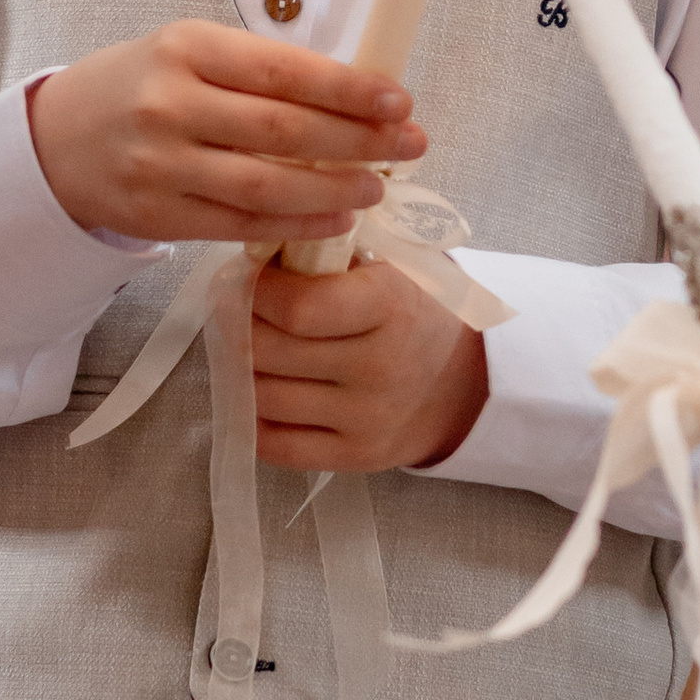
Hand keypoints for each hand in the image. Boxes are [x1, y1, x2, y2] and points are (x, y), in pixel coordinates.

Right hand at [27, 21, 424, 244]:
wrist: (54, 139)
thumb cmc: (143, 85)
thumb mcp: (191, 52)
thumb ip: (261, 69)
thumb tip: (358, 90)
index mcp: (187, 48)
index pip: (283, 70)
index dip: (348, 89)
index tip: (399, 99)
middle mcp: (170, 105)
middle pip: (282, 130)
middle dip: (358, 141)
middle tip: (410, 145)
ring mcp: (161, 165)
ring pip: (265, 186)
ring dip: (332, 190)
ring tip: (375, 187)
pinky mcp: (157, 214)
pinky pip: (240, 225)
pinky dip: (295, 225)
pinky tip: (333, 219)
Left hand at [249, 255, 487, 477]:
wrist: (461, 382)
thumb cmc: (411, 309)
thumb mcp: (391, 261)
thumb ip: (333, 248)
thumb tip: (259, 242)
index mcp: (391, 306)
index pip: (297, 308)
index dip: (258, 291)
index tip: (252, 278)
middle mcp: (381, 367)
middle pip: (268, 352)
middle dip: (239, 326)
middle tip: (237, 310)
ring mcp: (367, 419)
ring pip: (263, 397)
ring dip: (242, 370)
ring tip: (250, 348)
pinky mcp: (355, 457)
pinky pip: (275, 446)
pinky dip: (255, 418)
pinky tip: (264, 392)